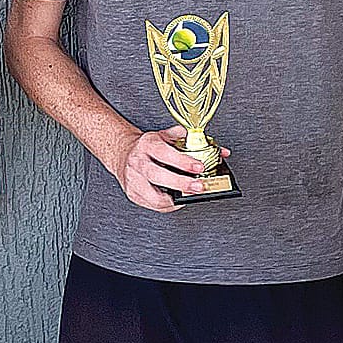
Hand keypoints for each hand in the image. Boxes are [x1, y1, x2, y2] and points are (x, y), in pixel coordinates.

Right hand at [108, 127, 224, 213]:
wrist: (123, 154)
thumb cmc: (148, 147)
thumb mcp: (166, 136)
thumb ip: (190, 141)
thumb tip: (219, 152)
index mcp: (147, 145)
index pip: (164, 153)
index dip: (183, 162)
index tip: (199, 167)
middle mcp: (138, 162)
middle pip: (158, 175)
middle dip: (181, 184)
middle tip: (199, 187)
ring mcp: (134, 180)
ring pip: (154, 197)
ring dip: (175, 200)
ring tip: (189, 196)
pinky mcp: (134, 194)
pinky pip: (153, 205)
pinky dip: (168, 206)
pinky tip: (177, 200)